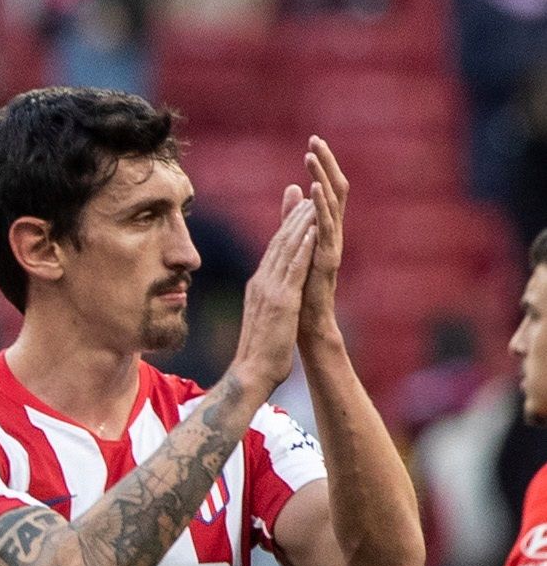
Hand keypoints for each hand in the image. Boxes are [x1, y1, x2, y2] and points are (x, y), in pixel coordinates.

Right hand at [228, 192, 317, 401]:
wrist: (251, 373)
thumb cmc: (258, 354)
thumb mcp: (264, 321)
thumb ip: (267, 304)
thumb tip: (270, 299)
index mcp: (257, 288)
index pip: (272, 251)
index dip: (284, 228)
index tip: (295, 209)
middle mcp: (261, 283)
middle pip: (278, 243)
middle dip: (292, 216)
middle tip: (305, 192)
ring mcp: (270, 291)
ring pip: (287, 249)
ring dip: (301, 223)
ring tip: (313, 202)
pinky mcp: (282, 300)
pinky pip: (295, 267)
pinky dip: (304, 245)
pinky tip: (314, 229)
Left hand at [300, 136, 349, 337]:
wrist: (306, 322)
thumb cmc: (302, 286)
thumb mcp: (295, 243)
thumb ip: (294, 216)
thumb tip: (292, 187)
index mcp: (324, 228)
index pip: (326, 188)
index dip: (321, 164)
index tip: (313, 140)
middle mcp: (332, 232)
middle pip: (334, 190)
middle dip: (325, 164)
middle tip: (316, 139)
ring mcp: (332, 245)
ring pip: (332, 205)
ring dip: (322, 179)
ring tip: (312, 158)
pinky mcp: (327, 260)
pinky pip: (326, 230)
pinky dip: (321, 209)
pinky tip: (315, 192)